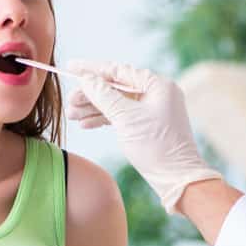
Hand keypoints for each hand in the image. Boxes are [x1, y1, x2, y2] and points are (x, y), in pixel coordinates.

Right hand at [66, 60, 221, 212]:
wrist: (176, 178)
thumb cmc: (156, 146)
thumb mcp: (126, 118)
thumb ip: (104, 95)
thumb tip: (86, 79)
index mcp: (157, 85)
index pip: (118, 70)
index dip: (92, 69)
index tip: (70, 67)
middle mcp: (156, 93)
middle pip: (116, 87)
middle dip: (91, 94)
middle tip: (69, 102)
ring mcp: (152, 110)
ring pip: (117, 102)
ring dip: (94, 108)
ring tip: (71, 115)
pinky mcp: (147, 125)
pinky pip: (122, 115)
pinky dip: (104, 118)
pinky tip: (86, 124)